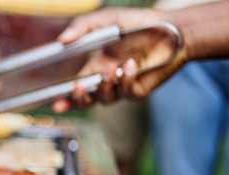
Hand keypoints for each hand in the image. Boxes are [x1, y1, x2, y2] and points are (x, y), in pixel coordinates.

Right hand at [51, 7, 187, 112]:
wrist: (173, 30)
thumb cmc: (139, 23)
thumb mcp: (107, 19)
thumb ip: (82, 26)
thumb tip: (61, 40)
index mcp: (95, 66)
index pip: (74, 87)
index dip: (64, 98)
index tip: (55, 102)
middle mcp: (106, 79)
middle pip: (86, 100)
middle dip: (78, 98)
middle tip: (77, 88)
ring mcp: (121, 86)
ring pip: (104, 98)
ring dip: (105, 85)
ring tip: (112, 68)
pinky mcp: (137, 90)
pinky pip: (125, 91)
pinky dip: (126, 79)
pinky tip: (132, 65)